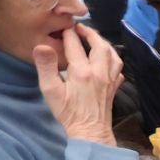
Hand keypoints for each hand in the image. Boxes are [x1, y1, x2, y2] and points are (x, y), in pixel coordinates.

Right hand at [34, 25, 121, 144]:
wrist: (90, 132)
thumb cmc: (68, 112)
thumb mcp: (50, 90)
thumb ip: (46, 67)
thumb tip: (42, 46)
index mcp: (82, 71)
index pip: (75, 45)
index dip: (69, 34)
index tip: (64, 28)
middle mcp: (99, 72)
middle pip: (100, 45)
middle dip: (91, 33)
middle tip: (81, 28)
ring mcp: (110, 79)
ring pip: (113, 55)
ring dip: (104, 44)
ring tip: (95, 39)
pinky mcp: (115, 87)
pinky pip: (118, 68)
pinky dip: (113, 59)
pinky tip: (106, 60)